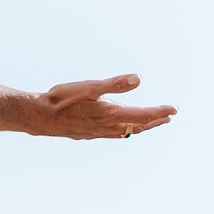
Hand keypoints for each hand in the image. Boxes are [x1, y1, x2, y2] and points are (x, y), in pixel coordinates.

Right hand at [28, 75, 176, 140]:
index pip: (142, 115)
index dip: (159, 111)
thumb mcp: (89, 87)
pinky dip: (123, 131)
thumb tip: (138, 79)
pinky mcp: (88, 134)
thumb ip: (114, 84)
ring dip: (140, 127)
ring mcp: (97, 132)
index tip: (174, 109)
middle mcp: (107, 127)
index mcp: (110, 114)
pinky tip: (119, 129)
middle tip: (168, 117)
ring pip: (125, 132)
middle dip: (153, 121)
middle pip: (137, 126)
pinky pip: (112, 134)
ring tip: (150, 123)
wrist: (39, 117)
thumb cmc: (62, 99)